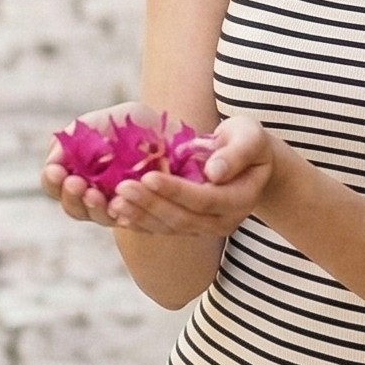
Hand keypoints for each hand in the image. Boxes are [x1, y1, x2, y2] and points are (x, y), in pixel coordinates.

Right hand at [40, 102, 133, 227]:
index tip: (56, 170)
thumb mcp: (99, 122)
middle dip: (72, 196)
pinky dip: (123, 212)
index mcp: (77, 173)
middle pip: (74, 207)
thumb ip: (73, 138)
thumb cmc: (128, 123)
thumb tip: (54, 162)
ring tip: (95, 194)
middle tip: (76, 183)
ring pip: (99, 217)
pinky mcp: (142, 211)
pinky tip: (121, 202)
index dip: (52, 180)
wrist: (168, 125)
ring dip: (94, 207)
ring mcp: (118, 206)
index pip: (55, 185)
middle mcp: (94, 195)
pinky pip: (130, 218)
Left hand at [108, 114, 275, 236]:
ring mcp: (205, 227)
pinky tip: (117, 212)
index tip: (148, 176)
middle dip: (150, 204)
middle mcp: (223, 221)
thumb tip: (214, 172)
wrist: (247, 161)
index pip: (205, 199)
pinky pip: (161, 228)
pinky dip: (139, 221)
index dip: (176, 191)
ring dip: (140, 215)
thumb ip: (235, 154)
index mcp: (241, 200)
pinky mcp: (188, 226)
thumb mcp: (249, 137)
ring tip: (114, 201)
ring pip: (169, 227)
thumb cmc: (246, 141)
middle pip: (183, 218)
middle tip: (122, 188)